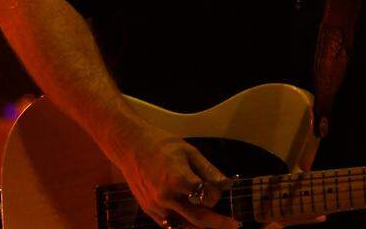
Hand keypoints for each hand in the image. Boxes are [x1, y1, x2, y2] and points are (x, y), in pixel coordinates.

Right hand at [108, 119, 238, 227]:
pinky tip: (193, 220)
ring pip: (183, 224)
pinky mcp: (148, 210)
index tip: (221, 189)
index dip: (217, 194)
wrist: (131, 146)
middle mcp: (166, 196)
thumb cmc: (161, 145)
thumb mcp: (189, 152)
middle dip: (218, 222)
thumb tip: (225, 184)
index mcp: (178, 179)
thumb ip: (208, 170)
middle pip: (198, 217)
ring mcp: (156, 206)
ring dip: (200, 225)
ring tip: (215, 222)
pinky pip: (169, 224)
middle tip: (234, 225)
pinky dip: (183, 223)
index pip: (207, 196)